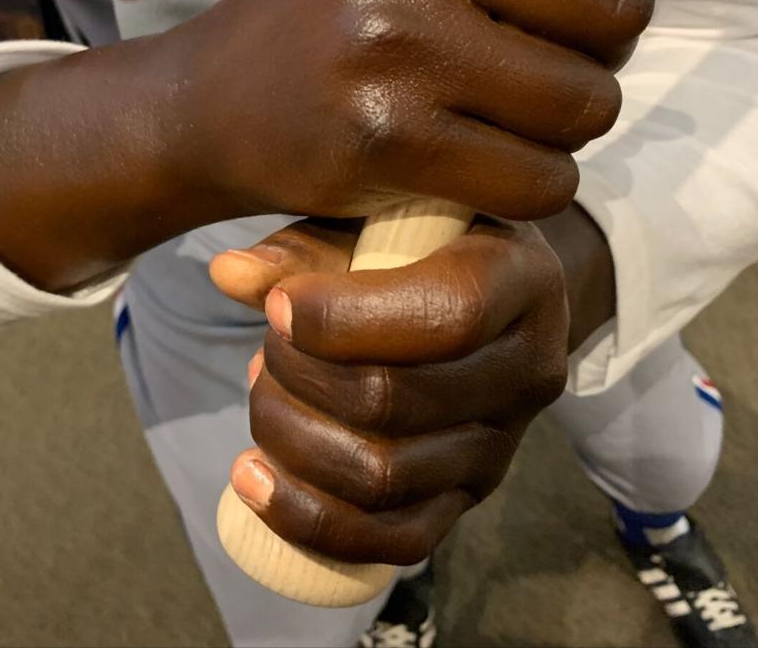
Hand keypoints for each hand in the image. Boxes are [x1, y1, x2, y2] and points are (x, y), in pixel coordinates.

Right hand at [0, 0, 747, 291]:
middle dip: (604, 45)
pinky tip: (474, 163)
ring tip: (502, 110)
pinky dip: (528, 182)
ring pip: (587, 97)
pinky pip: (538, 175)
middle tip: (541, 57)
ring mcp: (384, 31)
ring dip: (567, 122)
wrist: (212, 103)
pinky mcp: (381, 135)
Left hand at [209, 217, 568, 563]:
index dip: (344, 319)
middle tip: (265, 351)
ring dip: (291, 443)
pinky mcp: (470, 496)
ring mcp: (503, 445)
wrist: (494, 294)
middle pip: (394, 402)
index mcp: (523, 280)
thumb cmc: (425, 240)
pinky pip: (397, 539)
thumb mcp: (381, 217)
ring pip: (382, 476)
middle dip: (299, 378)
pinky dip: (310, 520)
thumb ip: (310, 245)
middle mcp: (529, 369)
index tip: (277, 308)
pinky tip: (253, 482)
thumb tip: (228, 274)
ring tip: (262, 396)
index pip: (446, 315)